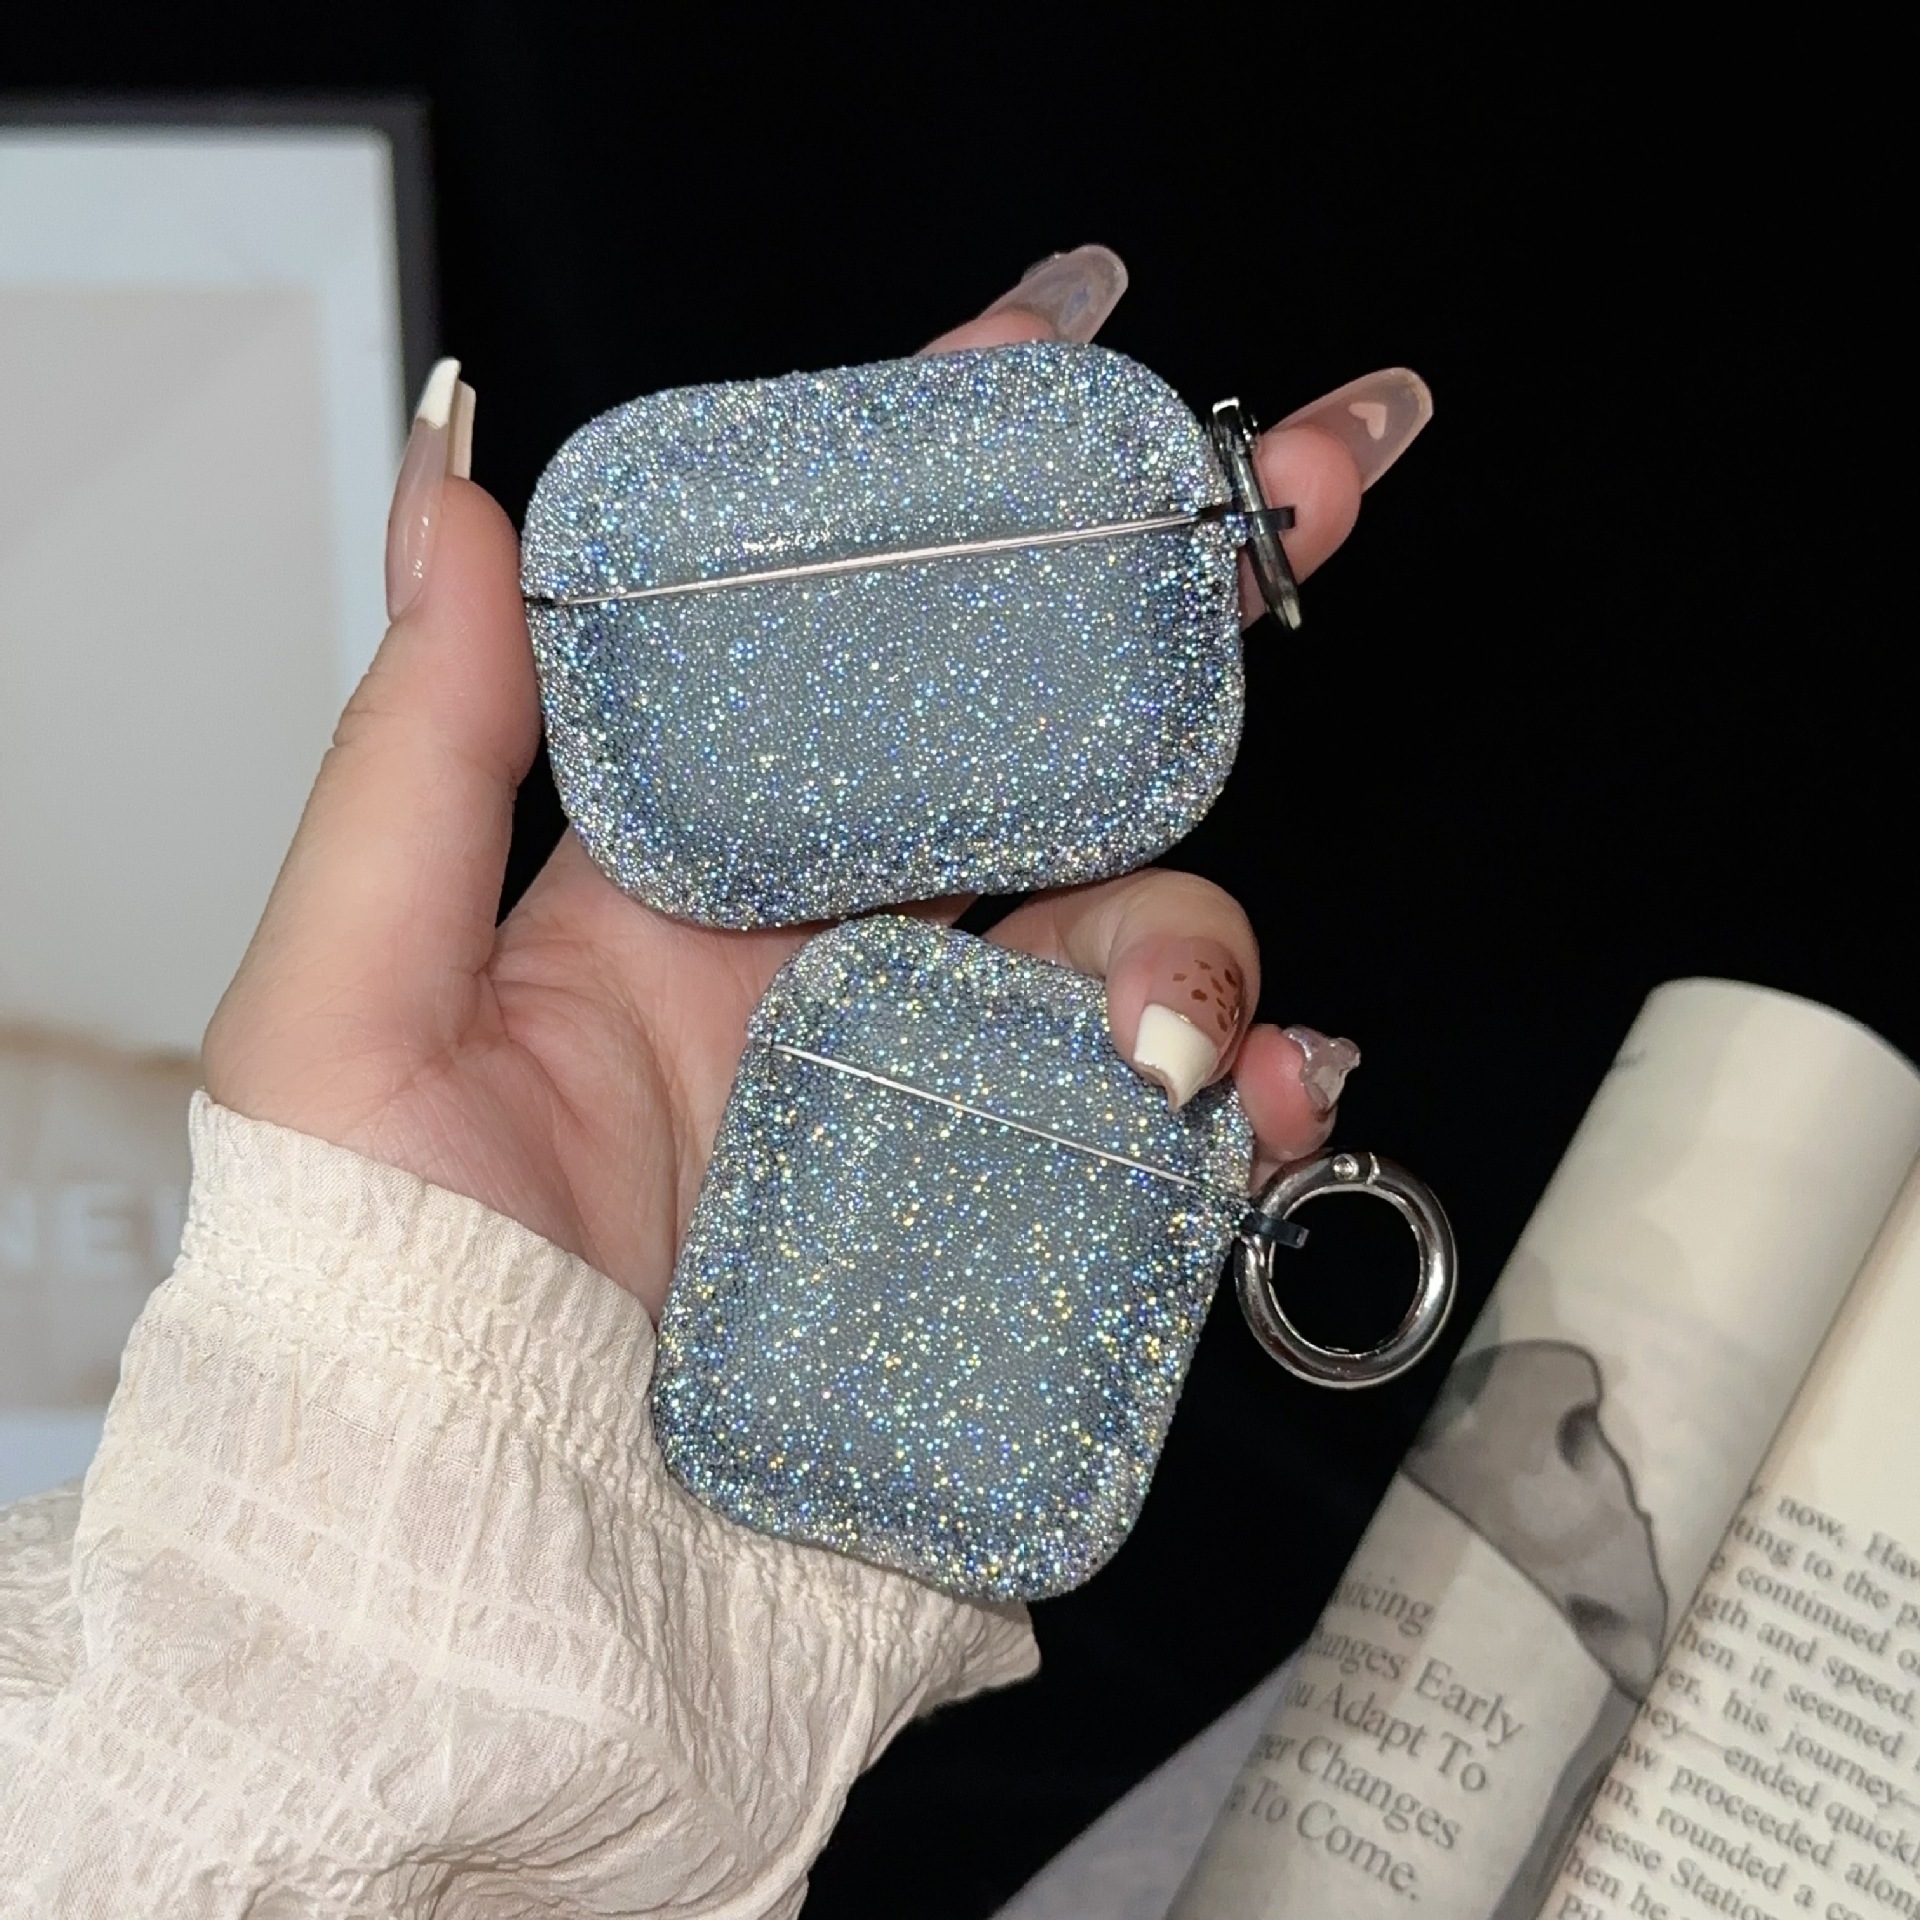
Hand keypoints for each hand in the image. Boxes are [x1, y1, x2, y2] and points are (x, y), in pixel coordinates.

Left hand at [204, 249, 1426, 1319]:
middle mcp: (825, 978)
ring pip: (1128, 935)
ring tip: (1169, 1019)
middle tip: (1320, 482)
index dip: (951, 503)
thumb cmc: (379, 1309)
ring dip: (1190, 925)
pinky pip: (1168, 1128)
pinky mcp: (1010, 1228)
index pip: (838, 654)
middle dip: (1170, 621)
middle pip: (1029, 764)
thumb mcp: (346, 1008)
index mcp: (680, 895)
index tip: (1058, 348)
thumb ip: (425, 750)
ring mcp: (933, 1097)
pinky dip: (1247, 1093)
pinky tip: (1257, 1094)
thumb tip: (460, 491)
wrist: (478, 1583)